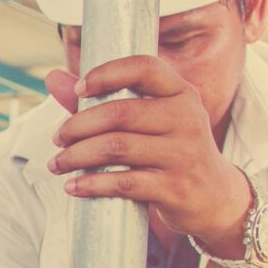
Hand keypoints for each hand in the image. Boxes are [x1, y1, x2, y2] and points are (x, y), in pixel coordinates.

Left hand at [44, 57, 252, 252]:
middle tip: (57, 138)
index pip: (144, 68)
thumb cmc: (171, 152)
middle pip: (120, 113)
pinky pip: (124, 182)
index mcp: (181, 94)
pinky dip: (92, 184)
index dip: (107, 74)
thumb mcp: (150, 122)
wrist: (215, 199)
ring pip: (117, 147)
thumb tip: (52, 78)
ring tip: (58, 164)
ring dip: (77, 156)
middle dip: (78, 126)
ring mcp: (184, 154)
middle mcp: (187, 118)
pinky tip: (74, 187)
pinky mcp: (175, 188)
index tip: (79, 89)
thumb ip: (102, 100)